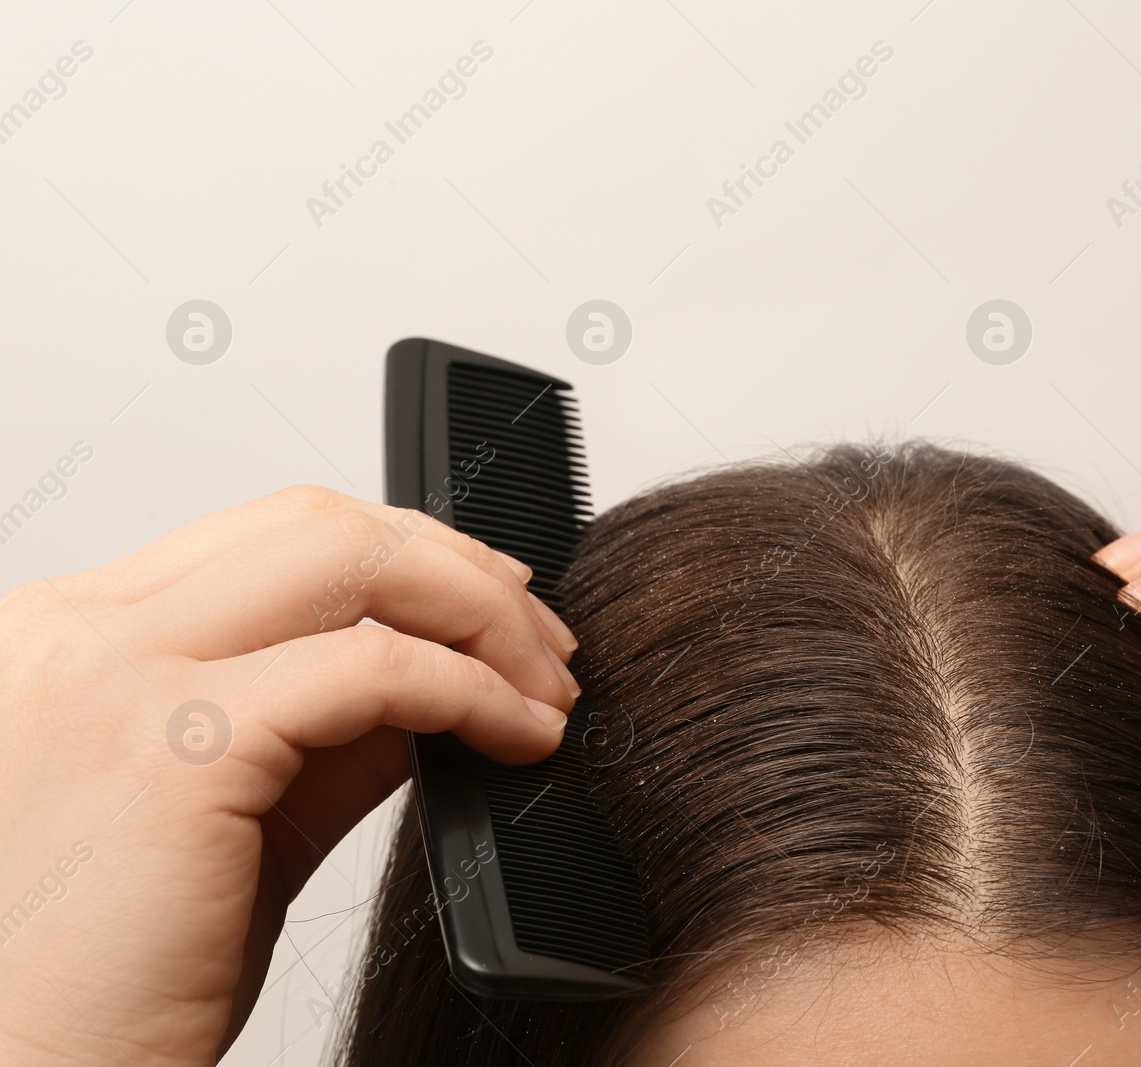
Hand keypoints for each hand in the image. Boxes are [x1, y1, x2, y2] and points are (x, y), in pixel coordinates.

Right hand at [0, 485, 578, 1065]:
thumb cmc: (109, 978)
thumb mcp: (237, 814)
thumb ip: (325, 726)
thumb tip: (438, 672)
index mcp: (78, 636)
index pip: (276, 535)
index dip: (410, 555)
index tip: (492, 608)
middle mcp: (80, 632)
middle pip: (321, 524)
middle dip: (461, 570)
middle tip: (542, 643)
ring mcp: (117, 673)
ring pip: (353, 560)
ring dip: (482, 616)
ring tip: (545, 688)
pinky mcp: (173, 743)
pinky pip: (377, 669)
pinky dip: (474, 691)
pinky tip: (520, 736)